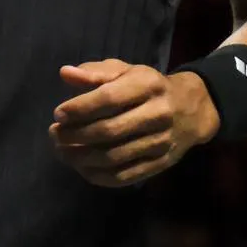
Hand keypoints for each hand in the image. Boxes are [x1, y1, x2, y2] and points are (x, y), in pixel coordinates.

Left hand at [49, 59, 219, 187]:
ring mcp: (161, 142)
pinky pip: (124, 176)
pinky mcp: (160, 164)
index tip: (58, 114)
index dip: (80, 108)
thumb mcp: (126, 71)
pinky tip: (80, 167)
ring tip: (62, 151)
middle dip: (76, 135)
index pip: (109, 98)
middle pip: (110, 130)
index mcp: (148, 85)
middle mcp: (158, 114)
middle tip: (55, 134)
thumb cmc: (148, 87)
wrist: (191, 110)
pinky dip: (97, 175)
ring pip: (114, 157)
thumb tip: (65, 74)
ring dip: (81, 157)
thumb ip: (96, 72)